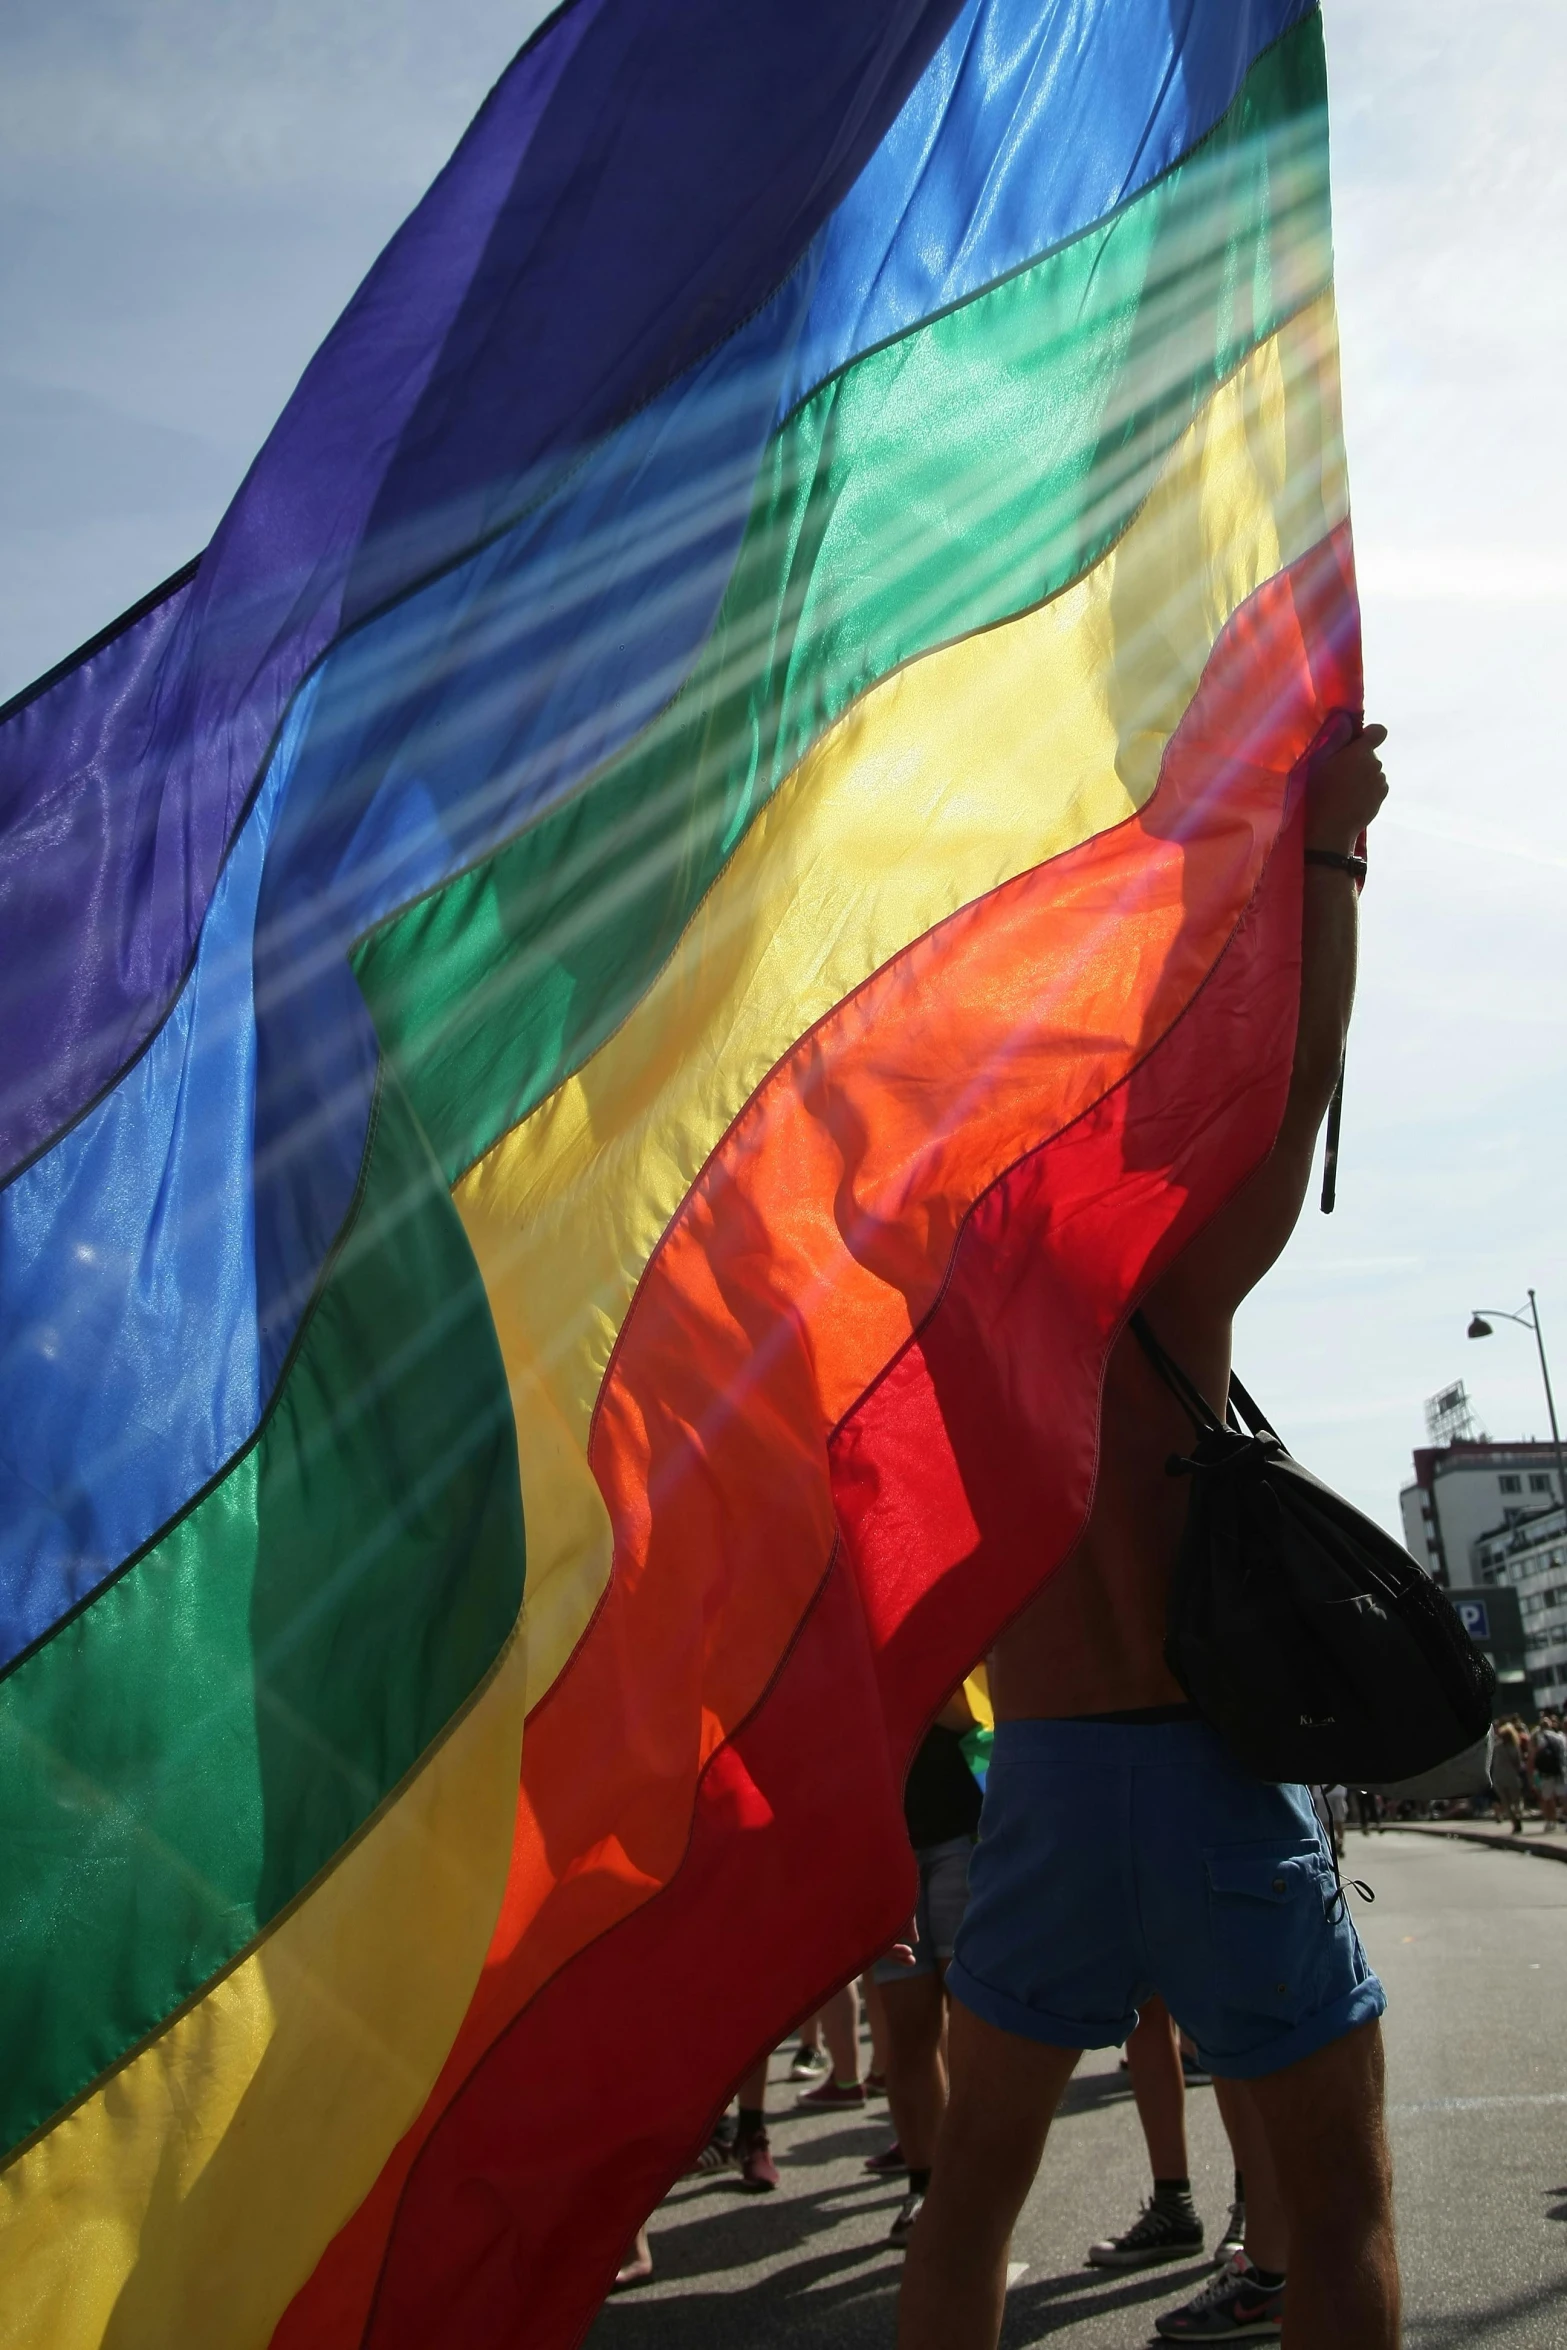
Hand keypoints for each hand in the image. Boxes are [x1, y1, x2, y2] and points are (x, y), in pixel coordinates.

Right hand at [1306, 721, 1386, 855]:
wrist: (1330, 829)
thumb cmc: (1319, 793)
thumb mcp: (1318, 762)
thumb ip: (1337, 741)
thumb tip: (1348, 724)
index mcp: (1360, 752)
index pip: (1379, 731)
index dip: (1369, 734)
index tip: (1356, 743)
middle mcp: (1375, 764)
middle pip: (1370, 754)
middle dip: (1358, 759)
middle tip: (1339, 773)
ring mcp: (1380, 782)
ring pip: (1372, 771)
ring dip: (1362, 776)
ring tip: (1344, 790)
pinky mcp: (1381, 798)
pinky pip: (1376, 786)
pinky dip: (1367, 789)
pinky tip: (1351, 799)